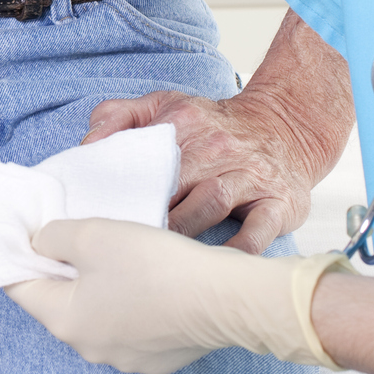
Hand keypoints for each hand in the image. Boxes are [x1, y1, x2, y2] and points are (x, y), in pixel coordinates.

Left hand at [7, 218, 346, 373]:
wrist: (225, 298)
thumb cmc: (154, 264)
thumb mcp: (91, 234)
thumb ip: (52, 237)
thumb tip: (38, 244)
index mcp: (64, 321)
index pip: (19, 287)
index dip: (16, 255)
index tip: (22, 231)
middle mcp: (88, 349)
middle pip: (57, 301)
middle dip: (59, 268)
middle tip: (70, 234)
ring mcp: (125, 358)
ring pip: (95, 314)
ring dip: (96, 285)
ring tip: (113, 253)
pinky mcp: (158, 358)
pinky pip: (129, 324)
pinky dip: (128, 301)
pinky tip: (147, 278)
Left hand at [84, 88, 322, 254]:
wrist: (287, 127)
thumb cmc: (214, 126)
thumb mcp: (166, 105)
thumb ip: (119, 117)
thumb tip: (87, 146)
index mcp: (183, 124)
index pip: (144, 156)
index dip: (121, 186)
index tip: (99, 211)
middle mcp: (217, 148)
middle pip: (174, 184)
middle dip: (147, 213)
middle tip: (120, 244)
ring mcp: (249, 176)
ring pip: (210, 203)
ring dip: (182, 231)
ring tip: (155, 258)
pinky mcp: (278, 202)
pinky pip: (258, 232)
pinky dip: (237, 252)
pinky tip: (211, 268)